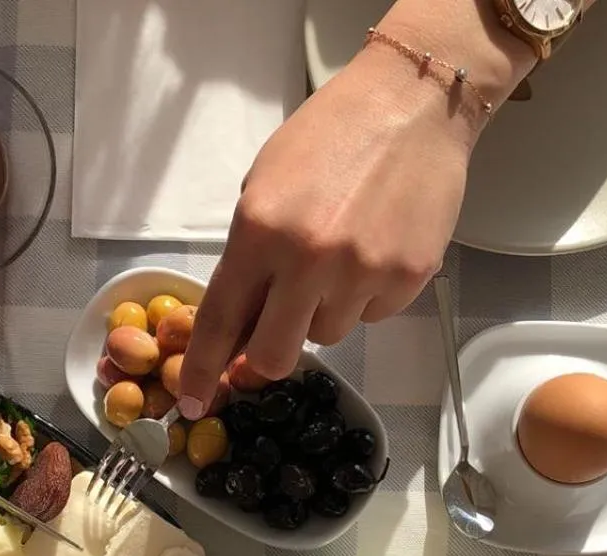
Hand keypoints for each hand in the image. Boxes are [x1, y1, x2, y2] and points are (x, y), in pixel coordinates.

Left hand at [176, 48, 472, 417]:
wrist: (412, 103)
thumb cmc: (330, 137)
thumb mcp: (265, 186)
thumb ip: (250, 257)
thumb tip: (241, 323)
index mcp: (260, 231)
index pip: (222, 319)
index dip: (205, 370)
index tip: (194, 402)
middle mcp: (309, 259)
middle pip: (275, 355)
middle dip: (267, 356)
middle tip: (275, 334)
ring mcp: (362, 272)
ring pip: (328, 334)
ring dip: (324, 311)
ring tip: (339, 255)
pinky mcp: (407, 278)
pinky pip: (372, 315)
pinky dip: (366, 295)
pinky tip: (374, 248)